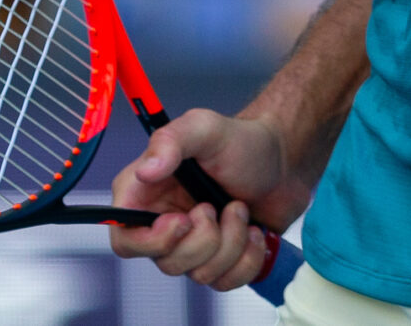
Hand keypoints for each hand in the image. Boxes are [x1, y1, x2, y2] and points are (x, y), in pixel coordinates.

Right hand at [108, 109, 300, 290]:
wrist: (285, 160)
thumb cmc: (243, 141)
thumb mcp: (204, 128)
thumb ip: (170, 142)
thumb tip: (144, 172)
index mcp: (146, 193)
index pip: (125, 239)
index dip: (151, 241)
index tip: (183, 221)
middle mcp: (164, 223)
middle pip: (166, 262)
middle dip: (203, 239)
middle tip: (218, 206)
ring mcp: (193, 245)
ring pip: (199, 274)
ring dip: (230, 243)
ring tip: (240, 209)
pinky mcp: (220, 260)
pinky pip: (225, 282)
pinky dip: (247, 258)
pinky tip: (254, 231)